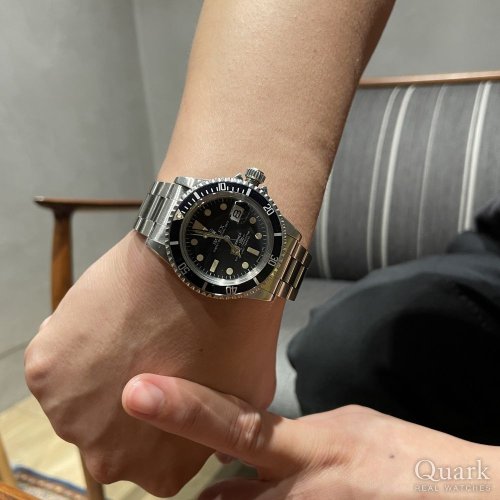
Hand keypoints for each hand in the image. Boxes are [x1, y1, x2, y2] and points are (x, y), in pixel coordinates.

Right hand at [24, 231, 282, 495]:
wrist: (204, 269)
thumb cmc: (236, 333)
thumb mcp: (248, 397)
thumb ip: (222, 430)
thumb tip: (211, 442)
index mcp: (160, 472)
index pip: (154, 454)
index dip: (164, 414)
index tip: (172, 380)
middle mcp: (106, 459)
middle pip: (112, 429)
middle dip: (127, 397)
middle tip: (148, 353)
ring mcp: (69, 413)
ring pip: (79, 393)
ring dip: (96, 369)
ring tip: (128, 330)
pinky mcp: (44, 367)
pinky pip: (56, 358)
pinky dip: (75, 338)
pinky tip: (107, 316)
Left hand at [122, 374, 490, 499]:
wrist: (457, 496)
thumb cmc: (402, 456)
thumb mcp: (345, 427)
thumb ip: (292, 437)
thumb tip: (254, 449)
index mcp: (304, 451)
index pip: (231, 427)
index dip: (183, 407)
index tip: (138, 392)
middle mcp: (295, 495)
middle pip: (219, 497)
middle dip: (201, 492)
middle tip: (193, 480)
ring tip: (251, 484)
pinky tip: (282, 493)